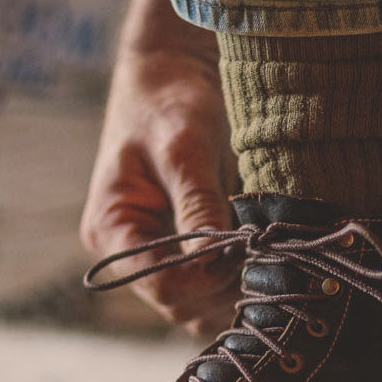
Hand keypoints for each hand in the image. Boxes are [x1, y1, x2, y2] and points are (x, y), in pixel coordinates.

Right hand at [80, 41, 240, 338]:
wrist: (171, 74)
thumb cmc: (169, 101)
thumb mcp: (184, 147)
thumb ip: (198, 203)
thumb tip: (217, 256)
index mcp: (111, 227)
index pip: (158, 283)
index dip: (205, 278)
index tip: (245, 251)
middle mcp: (128, 252)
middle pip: (178, 304)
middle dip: (224, 289)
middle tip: (269, 260)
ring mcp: (156, 255)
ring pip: (197, 307)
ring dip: (235, 293)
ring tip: (271, 262)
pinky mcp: (183, 252)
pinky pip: (210, 289)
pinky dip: (238, 283)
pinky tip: (265, 261)